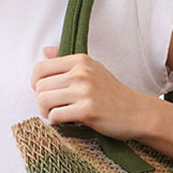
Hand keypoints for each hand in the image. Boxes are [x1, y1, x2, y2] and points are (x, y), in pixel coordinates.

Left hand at [31, 46, 152, 140]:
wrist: (136, 112)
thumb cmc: (112, 93)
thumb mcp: (92, 69)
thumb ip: (66, 60)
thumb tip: (45, 50)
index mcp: (80, 60)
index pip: (41, 68)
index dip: (36, 83)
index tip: (44, 92)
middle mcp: (81, 73)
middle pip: (40, 87)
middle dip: (41, 101)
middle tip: (52, 108)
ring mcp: (84, 91)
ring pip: (44, 101)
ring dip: (46, 112)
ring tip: (57, 115)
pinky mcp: (87, 110)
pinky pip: (55, 115)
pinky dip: (56, 121)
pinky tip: (66, 122)